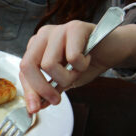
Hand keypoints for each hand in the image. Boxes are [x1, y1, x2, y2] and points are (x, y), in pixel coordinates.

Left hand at [20, 20, 135, 112]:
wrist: (112, 49)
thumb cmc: (86, 63)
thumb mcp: (64, 81)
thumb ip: (48, 91)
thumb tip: (35, 106)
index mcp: (36, 47)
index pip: (23, 71)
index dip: (29, 91)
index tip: (35, 109)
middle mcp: (43, 36)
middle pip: (28, 65)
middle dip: (42, 88)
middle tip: (56, 99)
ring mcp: (58, 29)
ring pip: (49, 64)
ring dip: (67, 77)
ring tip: (78, 70)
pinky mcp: (75, 27)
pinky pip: (72, 57)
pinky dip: (82, 65)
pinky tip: (87, 58)